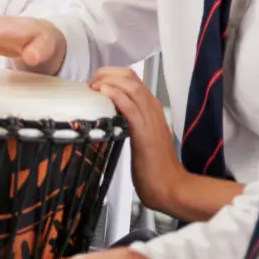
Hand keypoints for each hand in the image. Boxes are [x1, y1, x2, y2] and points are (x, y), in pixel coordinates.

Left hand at [90, 67, 185, 215]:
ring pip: (131, 86)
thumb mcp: (137, 136)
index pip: (131, 79)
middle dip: (105, 74)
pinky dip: (116, 96)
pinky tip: (103, 93)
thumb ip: (127, 122)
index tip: (93, 84)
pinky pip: (130, 106)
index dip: (110, 75)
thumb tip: (107, 114)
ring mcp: (151, 118)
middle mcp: (153, 108)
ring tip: (92, 87)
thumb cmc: (152, 165)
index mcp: (151, 108)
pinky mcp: (145, 131)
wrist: (168, 185)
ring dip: (107, 81)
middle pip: (130, 76)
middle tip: (89, 84)